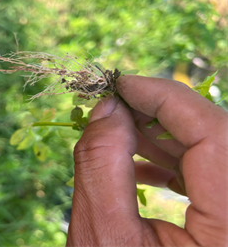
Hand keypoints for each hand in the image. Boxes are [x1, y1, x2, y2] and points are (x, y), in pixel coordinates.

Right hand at [67, 75, 227, 245]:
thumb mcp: (100, 235)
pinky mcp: (224, 227)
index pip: (215, 135)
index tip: (122, 84)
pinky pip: (209, 178)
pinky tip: (138, 165)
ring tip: (118, 132)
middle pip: (216, 140)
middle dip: (160, 115)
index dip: (167, 98)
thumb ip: (101, 166)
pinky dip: (171, 163)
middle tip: (115, 104)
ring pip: (213, 155)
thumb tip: (108, 107)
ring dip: (163, 137)